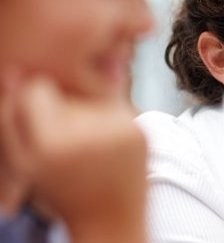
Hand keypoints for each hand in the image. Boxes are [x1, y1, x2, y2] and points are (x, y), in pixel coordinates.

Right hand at [0, 71, 146, 242]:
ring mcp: (121, 128)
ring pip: (91, 96)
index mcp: (53, 143)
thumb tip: (14, 74)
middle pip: (67, 91)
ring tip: (86, 148)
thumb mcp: (25, 164)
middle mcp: (91, 131)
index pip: (38, 87)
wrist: (113, 219)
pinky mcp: (141, 129)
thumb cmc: (64, 193)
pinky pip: (115, 106)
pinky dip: (107, 121)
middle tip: (65, 145)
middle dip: (61, 109)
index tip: (38, 124)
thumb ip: (12, 119)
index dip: (34, 102)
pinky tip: (106, 148)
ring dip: (85, 114)